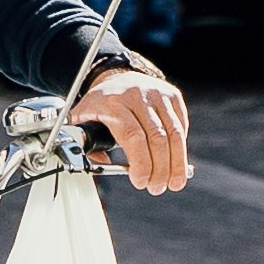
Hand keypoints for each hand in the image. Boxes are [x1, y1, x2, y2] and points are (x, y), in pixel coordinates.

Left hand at [75, 62, 189, 193]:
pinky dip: (180, 147)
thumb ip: (87, 144)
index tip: (140, 182)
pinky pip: (181, 125)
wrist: (115, 76)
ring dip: (176, 163)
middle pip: (157, 138)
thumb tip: (103, 166)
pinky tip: (175, 162)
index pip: (133, 137)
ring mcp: (157, 93)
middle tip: (157, 187)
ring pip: (174, 133)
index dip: (141, 163)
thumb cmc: (99, 104)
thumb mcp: (82, 119)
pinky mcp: (172, 95)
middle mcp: (136, 95)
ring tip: (174, 183)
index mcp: (112, 103)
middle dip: (159, 169)